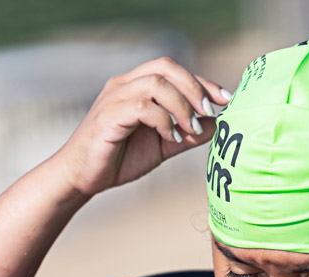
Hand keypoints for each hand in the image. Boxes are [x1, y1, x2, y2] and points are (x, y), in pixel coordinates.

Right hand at [52, 57, 230, 196]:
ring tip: (190, 131)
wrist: (83, 178)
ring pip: (156, 84)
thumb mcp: (163, 145)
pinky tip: (171, 137)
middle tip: (210, 111)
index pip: (173, 70)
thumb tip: (218, 125)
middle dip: (194, 87)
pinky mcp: (109, 116)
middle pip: (165, 66)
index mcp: (136, 86)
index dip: (202, 81)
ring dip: (181, 107)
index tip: (225, 100)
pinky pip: (143, 106)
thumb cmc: (119, 158)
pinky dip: (163, 120)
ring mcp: (115, 98)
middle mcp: (124, 85)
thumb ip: (188, 133)